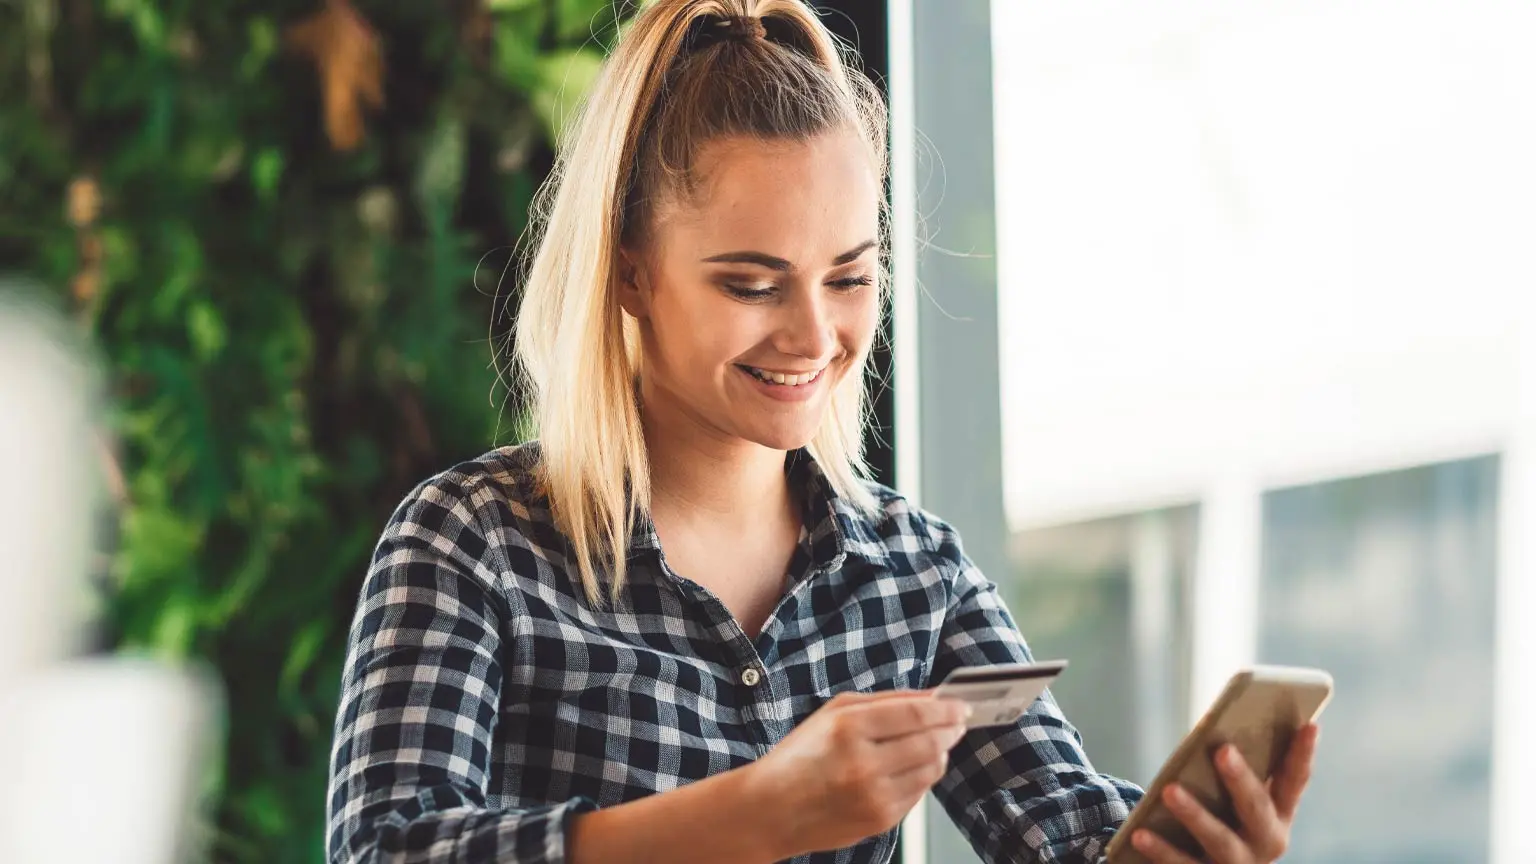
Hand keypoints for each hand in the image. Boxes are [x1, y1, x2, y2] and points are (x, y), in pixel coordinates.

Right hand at [745, 690, 970, 857]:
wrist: (771, 810)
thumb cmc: (800, 757)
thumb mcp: (833, 713)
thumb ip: (885, 701)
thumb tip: (932, 697)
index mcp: (848, 728)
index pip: (916, 713)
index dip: (946, 708)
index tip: (961, 705)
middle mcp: (863, 763)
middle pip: (931, 742)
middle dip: (951, 730)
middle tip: (957, 723)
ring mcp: (874, 796)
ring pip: (931, 770)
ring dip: (941, 754)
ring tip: (934, 744)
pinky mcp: (880, 821)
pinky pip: (919, 794)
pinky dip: (923, 778)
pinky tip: (910, 768)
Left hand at [1131, 723, 1319, 862]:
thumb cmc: (1220, 817)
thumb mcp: (1232, 798)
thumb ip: (1232, 772)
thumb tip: (1213, 731)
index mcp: (1278, 815)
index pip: (1295, 781)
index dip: (1303, 754)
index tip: (1309, 724)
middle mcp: (1266, 842)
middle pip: (1257, 809)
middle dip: (1241, 780)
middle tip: (1222, 750)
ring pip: (1219, 840)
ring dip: (1195, 814)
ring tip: (1170, 790)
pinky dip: (1160, 850)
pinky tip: (1140, 833)